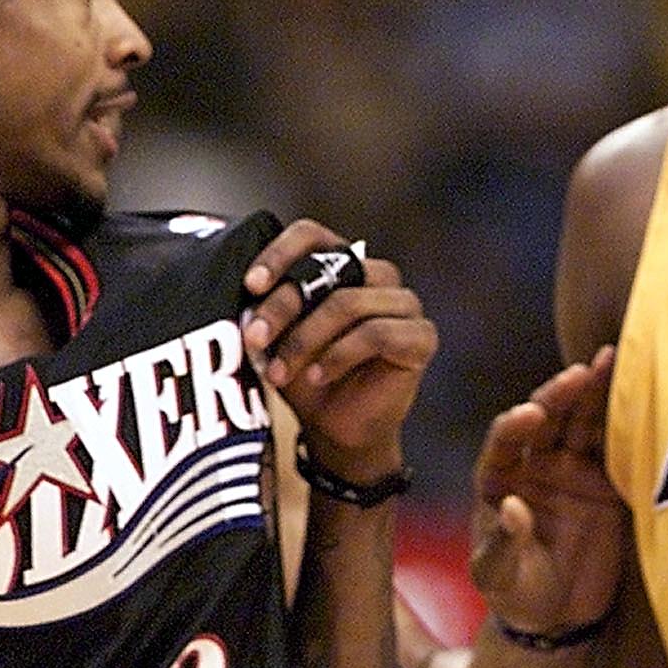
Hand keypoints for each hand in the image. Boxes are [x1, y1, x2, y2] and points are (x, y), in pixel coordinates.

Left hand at [242, 219, 436, 481]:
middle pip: (328, 270)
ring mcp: (404, 304)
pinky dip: (340, 355)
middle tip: (253, 339)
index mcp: (342, 265)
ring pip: (348, 302)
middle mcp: (377, 276)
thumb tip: (247, 293)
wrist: (337, 431)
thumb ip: (268, 309)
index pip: (312, 235)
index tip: (251, 285)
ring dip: (306, 338)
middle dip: (283, 305)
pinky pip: (377, 333)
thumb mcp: (278, 338)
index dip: (279, 254)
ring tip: (281, 372)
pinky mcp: (420, 337)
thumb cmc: (305, 376)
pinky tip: (318, 375)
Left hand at [470, 348, 626, 635]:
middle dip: (561, 395)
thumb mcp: (499, 576)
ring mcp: (573, 470)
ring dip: (597, 393)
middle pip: (548, 420)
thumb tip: (513, 507)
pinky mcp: (607, 483)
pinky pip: (617, 446)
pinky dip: (628, 422)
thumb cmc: (515, 594)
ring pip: (584, 423)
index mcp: (498, 478)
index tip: (530, 414)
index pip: (504, 441)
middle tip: (579, 372)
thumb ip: (504, 543)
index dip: (515, 425)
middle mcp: (535, 464)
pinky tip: (643, 395)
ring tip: (612, 360)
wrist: (557, 618)